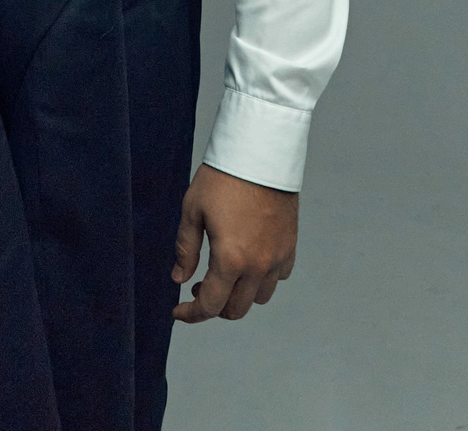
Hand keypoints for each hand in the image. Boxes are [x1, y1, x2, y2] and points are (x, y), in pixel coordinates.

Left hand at [171, 163, 297, 323]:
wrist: (260, 153)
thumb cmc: (223, 177)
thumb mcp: (193, 210)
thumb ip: (186, 249)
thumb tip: (179, 278)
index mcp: (230, 259)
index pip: (210, 305)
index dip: (190, 314)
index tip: (177, 312)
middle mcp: (258, 266)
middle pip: (236, 310)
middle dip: (214, 307)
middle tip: (198, 288)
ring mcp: (278, 258)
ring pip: (259, 297)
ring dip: (239, 295)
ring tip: (224, 275)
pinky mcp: (290, 246)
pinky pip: (278, 277)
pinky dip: (262, 279)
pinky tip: (249, 262)